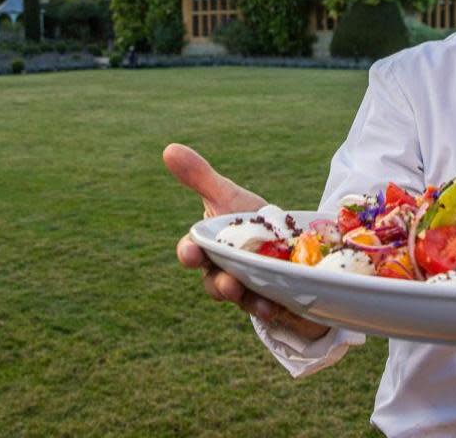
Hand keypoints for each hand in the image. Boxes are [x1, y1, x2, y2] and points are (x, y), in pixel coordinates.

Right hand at [165, 143, 329, 341]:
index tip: (191, 251)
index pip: (192, 253)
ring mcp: (248, 289)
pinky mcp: (273, 300)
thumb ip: (200, 177)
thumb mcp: (228, 197)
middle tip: (228, 282)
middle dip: (220, 284)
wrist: (287, 242)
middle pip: (215, 283)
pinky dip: (275, 307)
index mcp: (209, 248)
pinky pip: (271, 307)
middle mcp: (224, 272)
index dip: (189, 254)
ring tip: (259, 300)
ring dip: (248, 300)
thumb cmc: (248, 218)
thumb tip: (168, 148)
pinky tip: (280, 305)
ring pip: (242, 299)